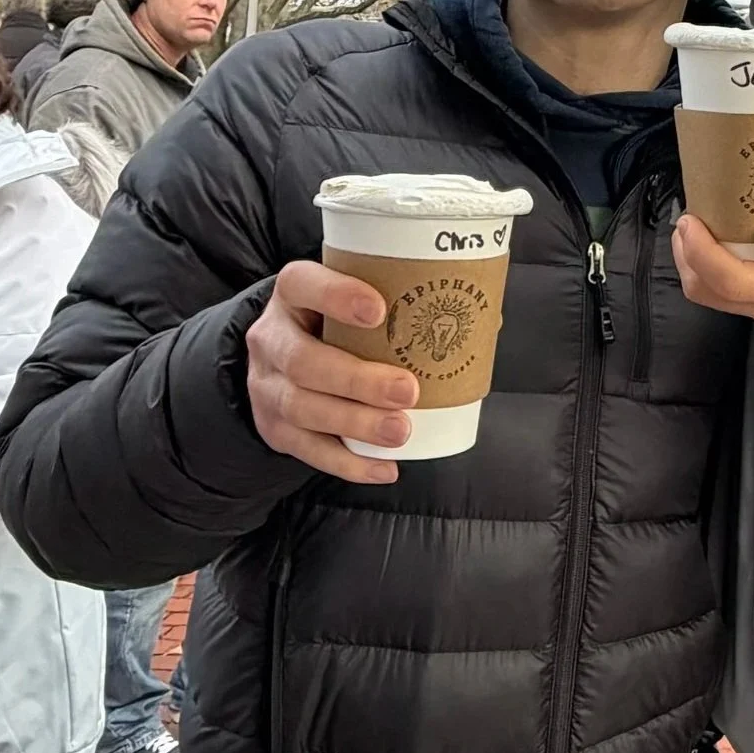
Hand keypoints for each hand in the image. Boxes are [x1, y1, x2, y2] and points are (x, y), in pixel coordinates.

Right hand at [246, 261, 418, 483]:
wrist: (281, 356)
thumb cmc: (337, 320)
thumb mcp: (355, 296)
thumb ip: (408, 300)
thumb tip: (486, 318)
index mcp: (293, 293)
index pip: (302, 284)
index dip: (337, 296)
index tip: (379, 310)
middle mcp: (272, 338)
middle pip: (303, 360)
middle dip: (357, 379)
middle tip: (407, 391)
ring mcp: (266, 387)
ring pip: (302, 408)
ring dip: (355, 424)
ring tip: (400, 432)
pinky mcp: (274, 428)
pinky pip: (308, 451)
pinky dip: (348, 463)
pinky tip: (384, 468)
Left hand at [672, 189, 753, 334]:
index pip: (736, 282)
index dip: (703, 253)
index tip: (692, 219)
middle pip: (716, 294)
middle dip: (691, 257)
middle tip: (689, 216)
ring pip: (717, 299)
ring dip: (698, 264)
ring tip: (700, 224)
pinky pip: (730, 296)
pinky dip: (714, 269)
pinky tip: (720, 239)